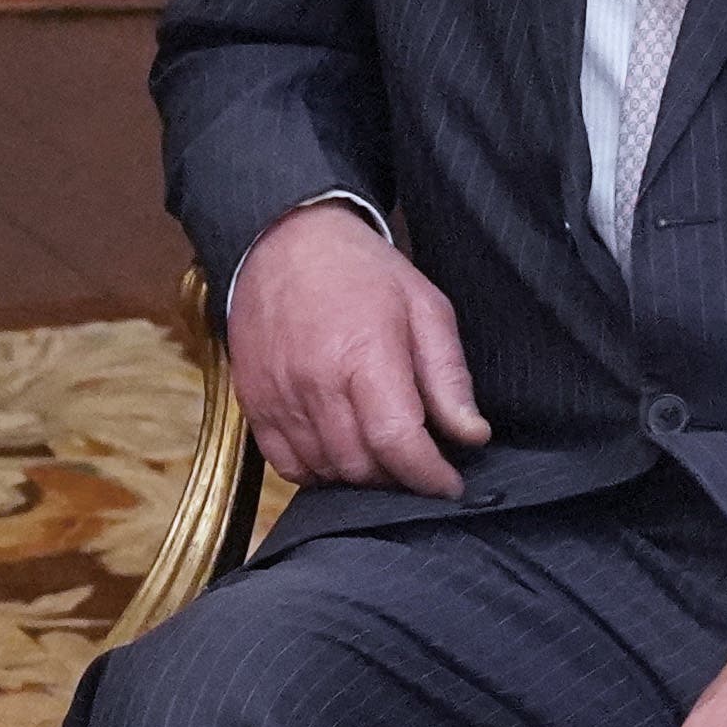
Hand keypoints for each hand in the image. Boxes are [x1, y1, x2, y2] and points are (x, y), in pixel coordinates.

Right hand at [224, 205, 489, 498]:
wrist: (284, 242)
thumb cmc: (361, 272)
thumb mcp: (424, 308)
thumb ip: (448, 377)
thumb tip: (472, 436)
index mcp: (363, 355)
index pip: (396, 442)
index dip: (429, 475)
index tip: (449, 484)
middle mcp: (315, 383)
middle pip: (362, 466)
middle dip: (399, 477)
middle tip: (418, 462)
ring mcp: (279, 397)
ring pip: (326, 471)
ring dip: (361, 476)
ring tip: (383, 455)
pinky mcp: (255, 404)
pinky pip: (287, 466)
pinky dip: (319, 472)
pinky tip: (341, 452)